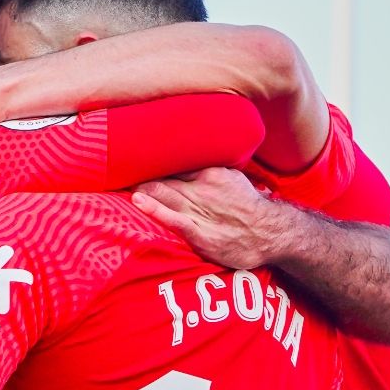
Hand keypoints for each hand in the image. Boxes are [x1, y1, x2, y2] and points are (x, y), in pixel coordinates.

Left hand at [131, 168, 314, 271]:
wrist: (272, 234)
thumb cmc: (249, 206)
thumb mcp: (233, 177)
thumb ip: (211, 168)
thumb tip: (191, 156)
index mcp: (211, 172)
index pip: (174, 162)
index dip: (152, 160)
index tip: (132, 155)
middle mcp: (204, 189)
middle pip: (164, 178)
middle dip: (140, 174)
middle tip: (118, 168)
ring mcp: (202, 212)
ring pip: (164, 195)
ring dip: (142, 189)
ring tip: (120, 182)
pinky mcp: (201, 234)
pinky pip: (173, 219)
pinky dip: (154, 209)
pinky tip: (138, 201)